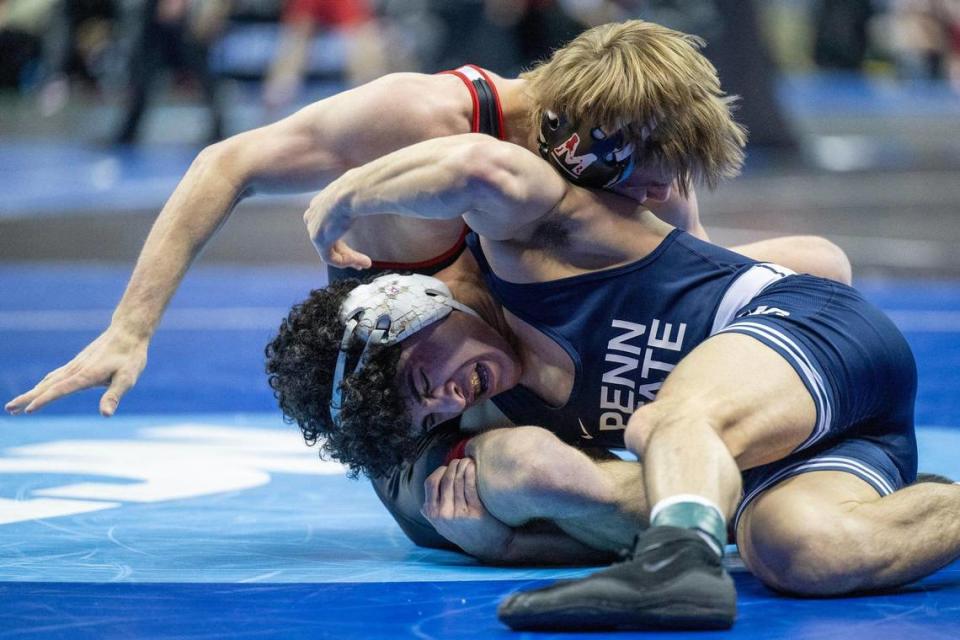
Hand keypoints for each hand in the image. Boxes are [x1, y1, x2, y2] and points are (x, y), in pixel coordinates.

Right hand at [5, 327, 147, 416]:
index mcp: (85, 375)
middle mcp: (76, 370)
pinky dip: (43, 384)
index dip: (44, 400)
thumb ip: (114, 396)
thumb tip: (106, 414)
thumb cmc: (130, 356)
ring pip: (49, 380)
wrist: (128, 331)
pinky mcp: (78, 363)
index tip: (27, 410)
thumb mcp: (127, 378)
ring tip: (18, 403)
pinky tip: (41, 388)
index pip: (60, 390)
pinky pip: (55, 375)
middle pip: (47, 385)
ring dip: (32, 392)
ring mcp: (75, 365)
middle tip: (9, 409)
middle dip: (28, 398)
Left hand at [303, 188, 371, 269]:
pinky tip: (361, 262)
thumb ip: (356, 200)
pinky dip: (347, 262)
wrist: (355, 189)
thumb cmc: (360, 188)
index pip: (329, 227)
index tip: (354, 246)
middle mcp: (313, 216)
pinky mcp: (319, 239)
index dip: (342, 240)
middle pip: (329, 240)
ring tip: (366, 263)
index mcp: (320, 204)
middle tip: (361, 261)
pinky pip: (331, 258)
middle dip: (346, 253)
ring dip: (350, 259)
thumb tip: (378, 193)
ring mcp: (313, 227)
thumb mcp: (355, 194)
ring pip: (330, 251)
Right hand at [421, 457, 513, 559]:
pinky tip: (474, 466)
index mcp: (432, 514)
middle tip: (460, 461)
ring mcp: (457, 513)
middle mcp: (442, 514)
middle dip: (452, 465)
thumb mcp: (443, 526)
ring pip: (457, 479)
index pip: (430, 483)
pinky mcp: (474, 512)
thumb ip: (433, 511)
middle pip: (444, 479)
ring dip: (462, 465)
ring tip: (469, 461)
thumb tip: (428, 495)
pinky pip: (470, 485)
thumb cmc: (466, 531)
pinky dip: (471, 471)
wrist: (490, 546)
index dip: (440, 472)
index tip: (449, 468)